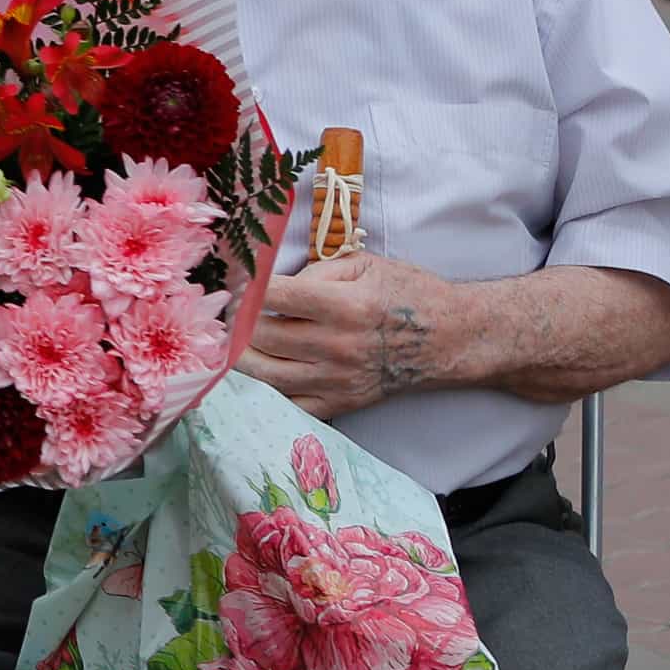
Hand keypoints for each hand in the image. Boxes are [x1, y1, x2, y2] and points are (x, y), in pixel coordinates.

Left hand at [237, 250, 454, 419]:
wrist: (452, 339)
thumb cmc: (410, 294)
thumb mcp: (367, 265)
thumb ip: (316, 270)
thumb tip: (272, 284)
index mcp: (344, 305)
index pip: (275, 296)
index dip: (244, 288)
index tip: (228, 282)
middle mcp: (338, 345)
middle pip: (262, 337)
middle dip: (232, 323)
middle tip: (217, 314)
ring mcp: (338, 379)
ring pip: (266, 374)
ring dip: (238, 358)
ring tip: (224, 344)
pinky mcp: (341, 403)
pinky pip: (290, 405)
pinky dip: (264, 392)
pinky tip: (250, 376)